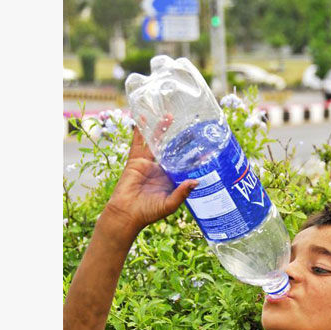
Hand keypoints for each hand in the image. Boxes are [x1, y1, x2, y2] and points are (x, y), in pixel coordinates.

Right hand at [102, 116, 196, 235]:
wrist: (127, 214)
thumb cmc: (148, 212)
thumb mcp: (170, 204)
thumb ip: (182, 193)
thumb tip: (197, 182)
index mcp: (170, 178)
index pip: (182, 163)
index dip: (191, 154)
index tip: (203, 145)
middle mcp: (160, 169)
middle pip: (170, 149)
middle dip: (177, 137)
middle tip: (188, 124)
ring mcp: (147, 164)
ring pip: (155, 143)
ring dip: (160, 129)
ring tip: (168, 115)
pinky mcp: (135, 161)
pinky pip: (138, 143)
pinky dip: (139, 131)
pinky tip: (142, 118)